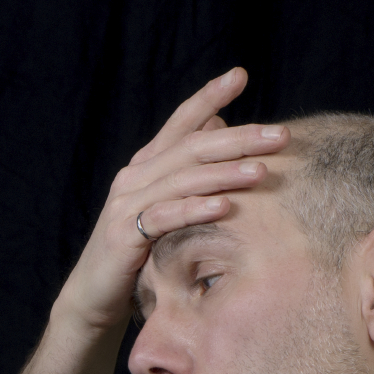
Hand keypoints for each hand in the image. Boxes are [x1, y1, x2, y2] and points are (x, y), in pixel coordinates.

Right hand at [55, 67, 287, 331]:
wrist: (93, 298)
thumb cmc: (139, 255)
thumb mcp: (166, 211)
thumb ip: (188, 175)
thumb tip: (222, 130)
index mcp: (146, 167)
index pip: (181, 123)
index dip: (208, 97)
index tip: (240, 75)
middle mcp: (134, 177)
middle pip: (191, 147)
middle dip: (239, 139)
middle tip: (280, 135)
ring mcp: (125, 204)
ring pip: (182, 179)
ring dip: (224, 174)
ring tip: (261, 171)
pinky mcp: (123, 235)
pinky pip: (164, 217)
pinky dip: (194, 210)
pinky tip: (224, 207)